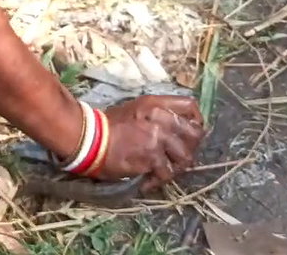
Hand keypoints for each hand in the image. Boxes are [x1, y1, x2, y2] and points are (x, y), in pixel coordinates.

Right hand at [86, 95, 205, 183]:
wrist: (90, 138)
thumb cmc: (108, 124)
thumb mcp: (136, 109)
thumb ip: (157, 114)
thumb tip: (173, 127)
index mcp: (157, 104)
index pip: (190, 106)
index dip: (196, 120)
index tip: (190, 132)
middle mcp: (162, 119)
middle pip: (195, 133)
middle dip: (190, 147)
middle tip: (179, 156)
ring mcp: (158, 138)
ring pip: (185, 158)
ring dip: (176, 167)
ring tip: (163, 171)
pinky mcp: (152, 158)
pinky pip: (167, 174)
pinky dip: (158, 181)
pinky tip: (148, 182)